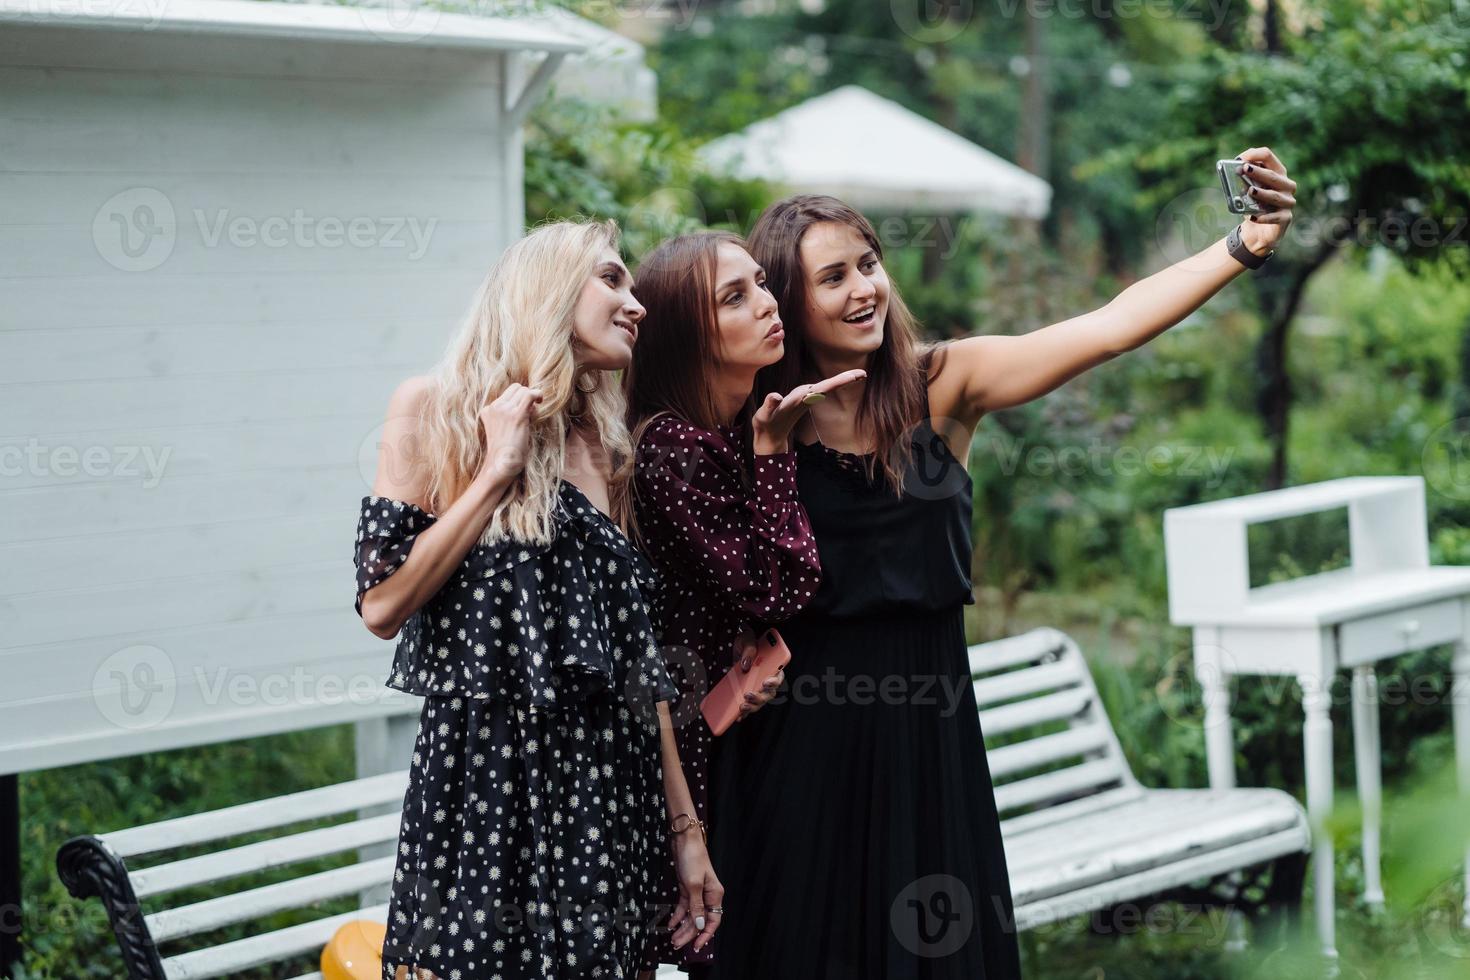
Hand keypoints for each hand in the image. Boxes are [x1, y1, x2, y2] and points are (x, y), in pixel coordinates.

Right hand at [475, 383, 541, 484]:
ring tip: (531, 418)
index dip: (519, 400)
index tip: (524, 414)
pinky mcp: (516, 416)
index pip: (508, 393)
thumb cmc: (505, 453)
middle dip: (526, 398)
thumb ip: (509, 416)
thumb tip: (531, 405)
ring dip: (532, 401)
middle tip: (529, 415)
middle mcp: (494, 407)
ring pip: (524, 390)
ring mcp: (504, 410)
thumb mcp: (502, 430)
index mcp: (488, 410)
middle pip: (516, 388)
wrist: (500, 466)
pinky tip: (540, 401)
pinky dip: (537, 395)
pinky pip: (529, 395)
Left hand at [668, 832, 722, 953]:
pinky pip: (684, 907)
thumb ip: (696, 906)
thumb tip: (700, 924)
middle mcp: (708, 896)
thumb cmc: (693, 858)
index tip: (696, 946)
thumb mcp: (693, 884)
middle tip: (677, 945)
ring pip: (691, 915)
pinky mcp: (687, 888)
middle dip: (689, 934)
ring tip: (672, 939)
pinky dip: (678, 916)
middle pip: (700, 920)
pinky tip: (671, 924)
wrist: (684, 840)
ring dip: (682, 927)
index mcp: (715, 895)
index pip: (713, 921)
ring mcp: (697, 892)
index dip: (705, 935)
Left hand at [732, 628, 781, 722]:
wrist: (737, 646)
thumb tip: (746, 665)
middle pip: (768, 693)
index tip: (765, 682)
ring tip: (741, 706)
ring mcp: (758, 687)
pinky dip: (743, 713)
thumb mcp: (747, 639)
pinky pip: (748, 705)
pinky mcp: (748, 692)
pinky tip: (737, 717)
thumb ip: (749, 649)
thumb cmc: (746, 641)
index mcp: (773, 666)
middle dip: (759, 697)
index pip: (778, 676)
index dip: (774, 681)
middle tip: (748, 695)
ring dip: (752, 706)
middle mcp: (767, 679)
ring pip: (759, 702)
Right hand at [751, 369, 867, 454]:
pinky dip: (833, 384)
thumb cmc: (765, 425)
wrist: (770, 437)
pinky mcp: (803, 399)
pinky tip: (842, 380)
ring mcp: (805, 399)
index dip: (839, 381)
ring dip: (841, 381)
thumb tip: (775, 396)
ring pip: (827, 388)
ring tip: (859, 375)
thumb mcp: (764, 415)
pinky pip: (821, 389)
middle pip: (829, 387)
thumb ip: (770, 406)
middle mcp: (806, 398)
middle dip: (845, 380)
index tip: (855, 377)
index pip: (823, 388)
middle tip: (864, 374)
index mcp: (801, 400)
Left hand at [1233, 146, 1295, 254]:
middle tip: (1245, 169)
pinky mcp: (1285, 218)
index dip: (1255, 155)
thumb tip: (1234, 171)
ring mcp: (1288, 202)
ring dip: (1263, 193)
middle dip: (1259, 172)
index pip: (1269, 157)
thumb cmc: (1253, 206)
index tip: (1239, 159)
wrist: (1257, 232)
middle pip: (1274, 176)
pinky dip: (1264, 217)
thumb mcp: (1246, 192)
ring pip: (1275, 196)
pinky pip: (1276, 217)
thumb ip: (1242, 181)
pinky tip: (1253, 216)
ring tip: (1250, 191)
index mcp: (1277, 173)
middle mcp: (1286, 186)